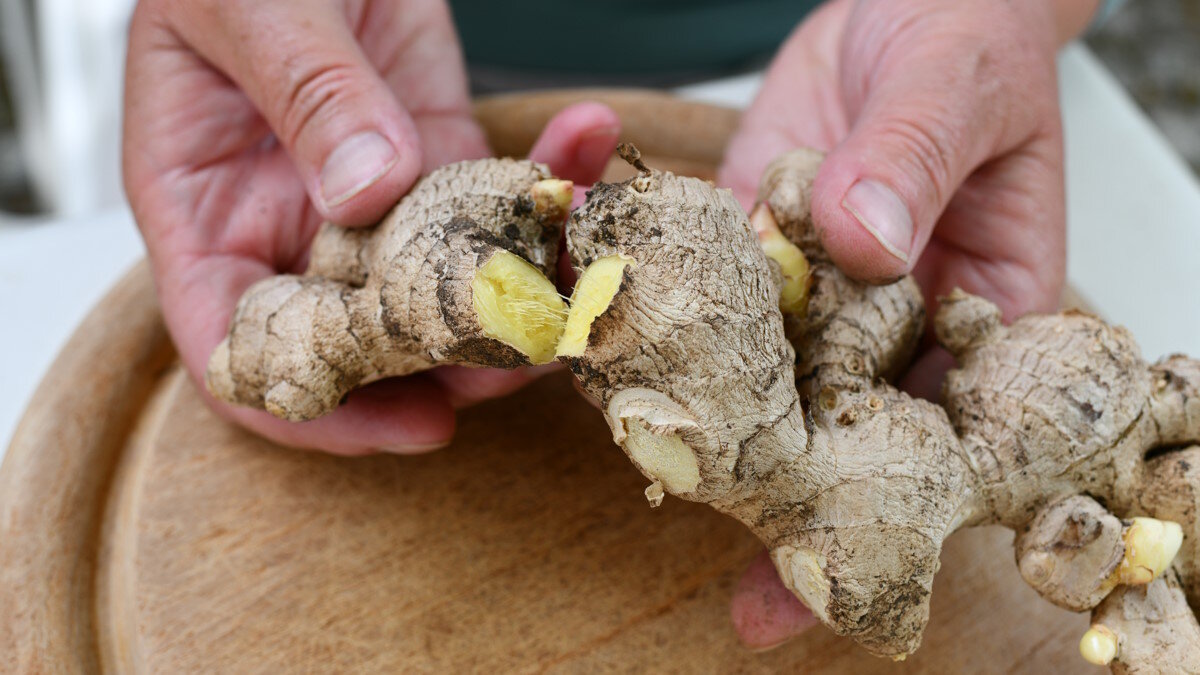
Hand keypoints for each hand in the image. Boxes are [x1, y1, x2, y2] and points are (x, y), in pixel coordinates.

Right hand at [123, 0, 619, 453]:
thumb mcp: (249, 4)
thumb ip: (305, 92)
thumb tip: (366, 192)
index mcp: (203, 210)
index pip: (241, 348)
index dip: (317, 406)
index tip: (409, 424)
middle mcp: (286, 225)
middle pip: (363, 340)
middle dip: (455, 362)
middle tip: (540, 349)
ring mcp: (368, 199)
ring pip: (446, 286)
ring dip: (524, 285)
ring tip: (585, 265)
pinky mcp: (435, 156)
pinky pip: (494, 199)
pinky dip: (550, 183)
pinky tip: (591, 144)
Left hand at [718, 0, 1096, 649]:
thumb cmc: (968, 34)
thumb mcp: (955, 86)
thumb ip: (913, 157)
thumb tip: (866, 237)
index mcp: (979, 305)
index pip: (944, 429)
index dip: (889, 507)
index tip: (830, 563)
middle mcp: (890, 317)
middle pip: (845, 430)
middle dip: (793, 504)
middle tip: (746, 587)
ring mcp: (813, 290)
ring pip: (764, 377)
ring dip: (715, 429)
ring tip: (660, 479)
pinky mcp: (750, 249)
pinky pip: (706, 300)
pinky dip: (663, 332)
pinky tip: (613, 368)